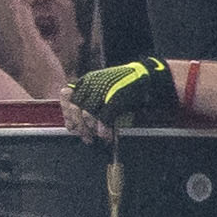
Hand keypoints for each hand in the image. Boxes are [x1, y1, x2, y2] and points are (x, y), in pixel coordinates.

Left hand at [70, 57, 187, 130]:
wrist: (148, 77)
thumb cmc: (127, 85)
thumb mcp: (104, 88)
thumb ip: (91, 99)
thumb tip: (80, 118)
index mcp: (87, 81)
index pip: (68, 98)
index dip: (68, 114)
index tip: (71, 127)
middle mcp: (92, 84)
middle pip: (76, 108)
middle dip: (79, 125)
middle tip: (85, 137)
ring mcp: (103, 91)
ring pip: (87, 114)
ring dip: (90, 129)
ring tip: (94, 138)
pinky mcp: (115, 99)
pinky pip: (104, 118)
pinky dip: (103, 129)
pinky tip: (105, 136)